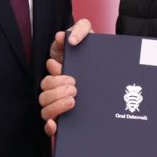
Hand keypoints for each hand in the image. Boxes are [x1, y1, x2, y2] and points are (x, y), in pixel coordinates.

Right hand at [39, 18, 91, 136]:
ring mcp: (61, 104)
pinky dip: (50, 127)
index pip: (48, 76)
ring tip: (73, 100)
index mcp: (59, 71)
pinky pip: (50, 127)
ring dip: (55, 105)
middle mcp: (57, 88)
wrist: (112, 67)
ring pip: (44, 109)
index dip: (55, 75)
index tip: (68, 73)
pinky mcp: (67, 119)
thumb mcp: (89, 35)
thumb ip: (80, 29)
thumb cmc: (96, 53)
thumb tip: (64, 37)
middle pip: (44, 93)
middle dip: (57, 90)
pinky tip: (56, 125)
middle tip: (75, 87)